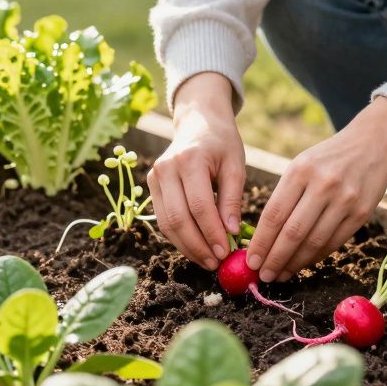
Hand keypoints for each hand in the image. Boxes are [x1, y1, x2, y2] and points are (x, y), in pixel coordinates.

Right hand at [147, 73, 245, 269]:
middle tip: (216, 263)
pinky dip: (179, 237)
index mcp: (189, 159)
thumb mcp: (235, 165)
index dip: (211, 233)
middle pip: (177, 218)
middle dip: (197, 246)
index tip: (226, 252)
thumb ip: (232, 199)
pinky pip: (163, 219)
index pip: (199, 205)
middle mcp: (166, 168)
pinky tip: (196, 247)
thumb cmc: (222, 143)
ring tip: (207, 261)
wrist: (197, 122)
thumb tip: (231, 232)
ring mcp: (154, 177)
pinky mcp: (151, 185)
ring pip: (166, 223)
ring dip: (186, 247)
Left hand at [246, 97, 386, 281]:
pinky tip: (303, 263)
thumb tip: (264, 238)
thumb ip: (284, 197)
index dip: (261, 241)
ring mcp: (345, 200)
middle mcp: (323, 185)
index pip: (274, 214)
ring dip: (295, 263)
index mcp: (300, 171)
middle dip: (275, 259)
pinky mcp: (361, 213)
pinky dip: (316, 257)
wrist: (373, 145)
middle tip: (264, 276)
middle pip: (293, 232)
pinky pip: (334, 243)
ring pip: (314, 242)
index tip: (251, 260)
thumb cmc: (328, 159)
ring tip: (281, 274)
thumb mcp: (301, 165)